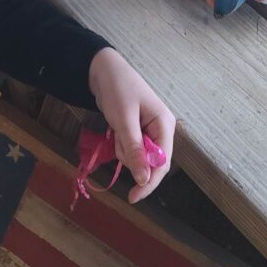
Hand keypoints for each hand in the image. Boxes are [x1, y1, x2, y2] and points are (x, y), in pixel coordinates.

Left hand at [88, 47, 174, 203]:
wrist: (102, 70)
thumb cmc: (117, 89)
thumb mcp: (124, 120)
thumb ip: (134, 149)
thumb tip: (144, 179)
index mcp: (164, 124)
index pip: (163, 162)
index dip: (150, 181)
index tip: (134, 196)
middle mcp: (160, 129)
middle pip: (152, 162)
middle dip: (133, 159)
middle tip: (118, 142)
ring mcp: (149, 130)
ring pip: (138, 157)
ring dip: (124, 150)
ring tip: (116, 127)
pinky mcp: (137, 131)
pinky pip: (130, 149)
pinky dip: (121, 144)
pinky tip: (116, 127)